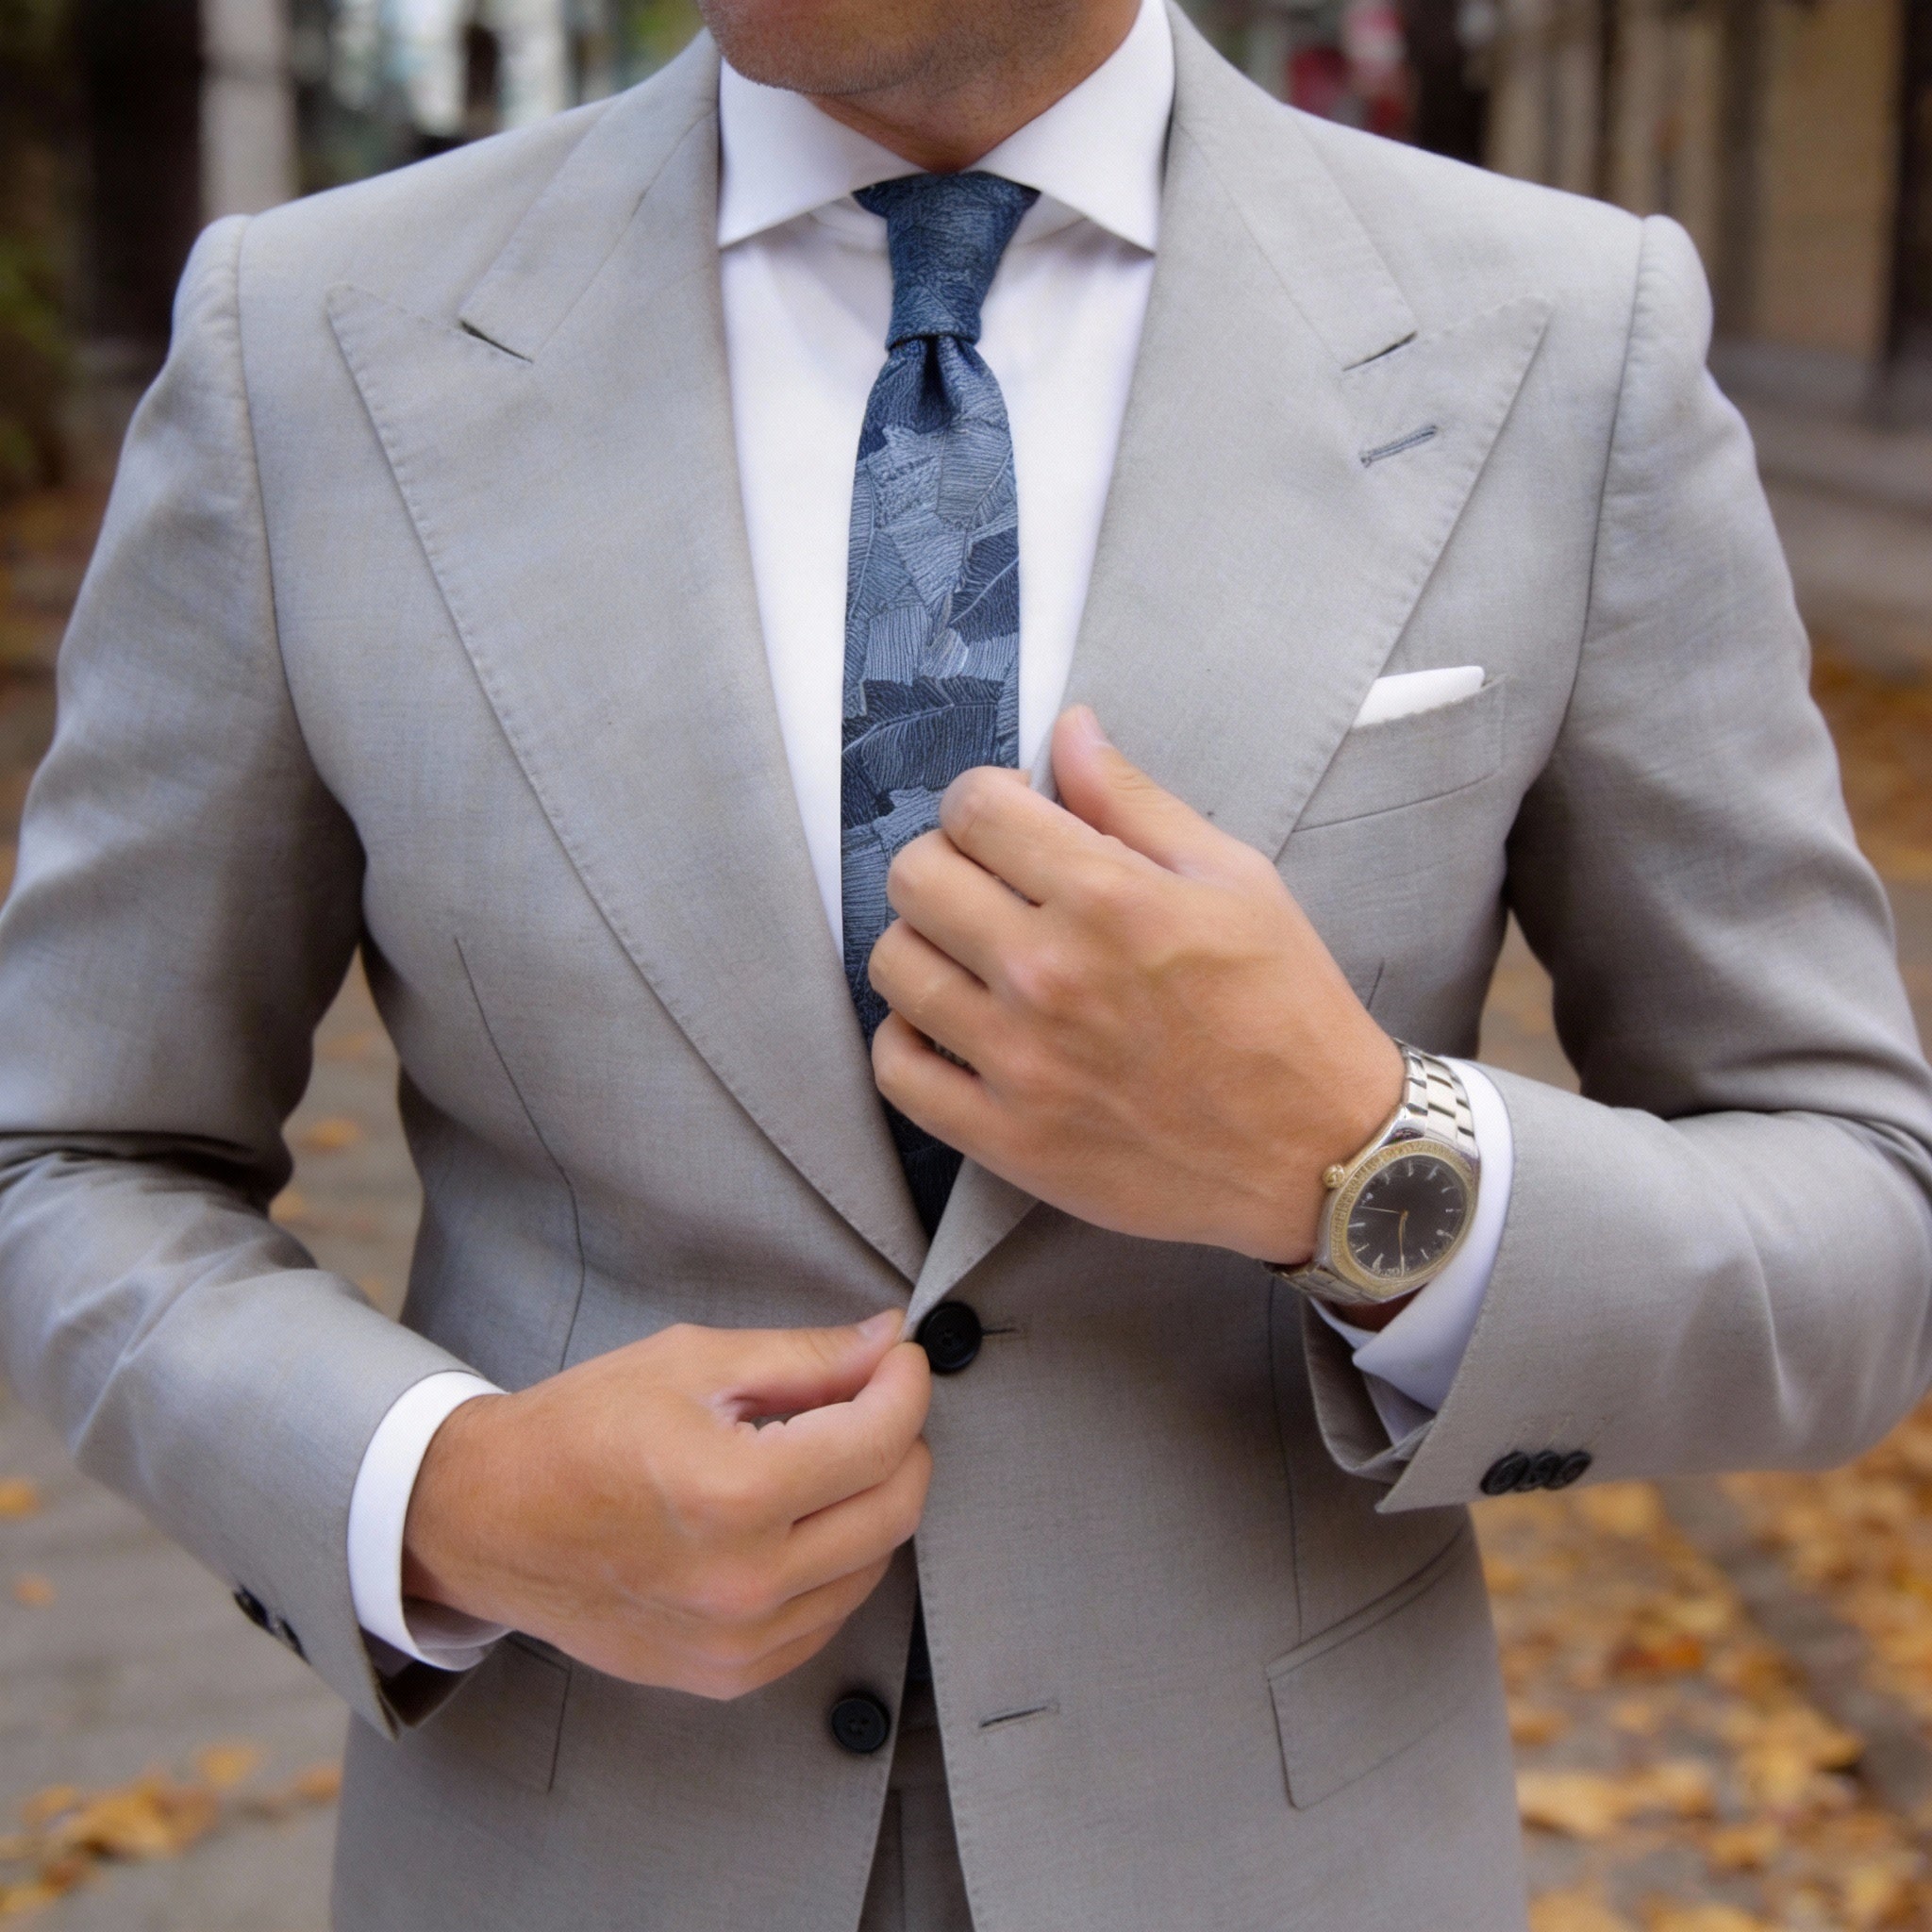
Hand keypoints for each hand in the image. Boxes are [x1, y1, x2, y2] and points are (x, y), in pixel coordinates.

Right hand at [402, 1314, 931, 1698]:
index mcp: (733, 1494)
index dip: (905, 1385)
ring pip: (872, 1566)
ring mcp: (738, 1642)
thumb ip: (804, 1357)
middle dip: (903, 1441)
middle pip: (895, 1510)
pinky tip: (795, 1518)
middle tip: (874, 1399)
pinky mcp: (729, 1673)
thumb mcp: (691, 1363)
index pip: (880, 1440)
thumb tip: (888, 1342)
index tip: (898, 1358)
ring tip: (824, 1455)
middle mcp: (744, 1582)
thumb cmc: (579, 1429)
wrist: (488, 1521)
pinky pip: (827, 1615)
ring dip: (872, 1502)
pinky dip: (836, 1560)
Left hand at [868, 706, 1402, 1265]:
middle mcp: (1048, 974)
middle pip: (914, 877)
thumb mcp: (1234, 878)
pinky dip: (907, 1040)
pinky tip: (949, 1026)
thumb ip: (1134, 801)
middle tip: (988, 884)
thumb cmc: (1286, 1009)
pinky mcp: (1007, 1138)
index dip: (987, 800)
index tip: (1010, 821)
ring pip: (896, 967)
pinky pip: (896, 1071)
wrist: (1320, 1153)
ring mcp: (1020, 1062)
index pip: (973, 807)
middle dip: (946, 861)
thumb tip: (1068, 731)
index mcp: (1108, 897)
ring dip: (925, 945)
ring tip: (972, 955)